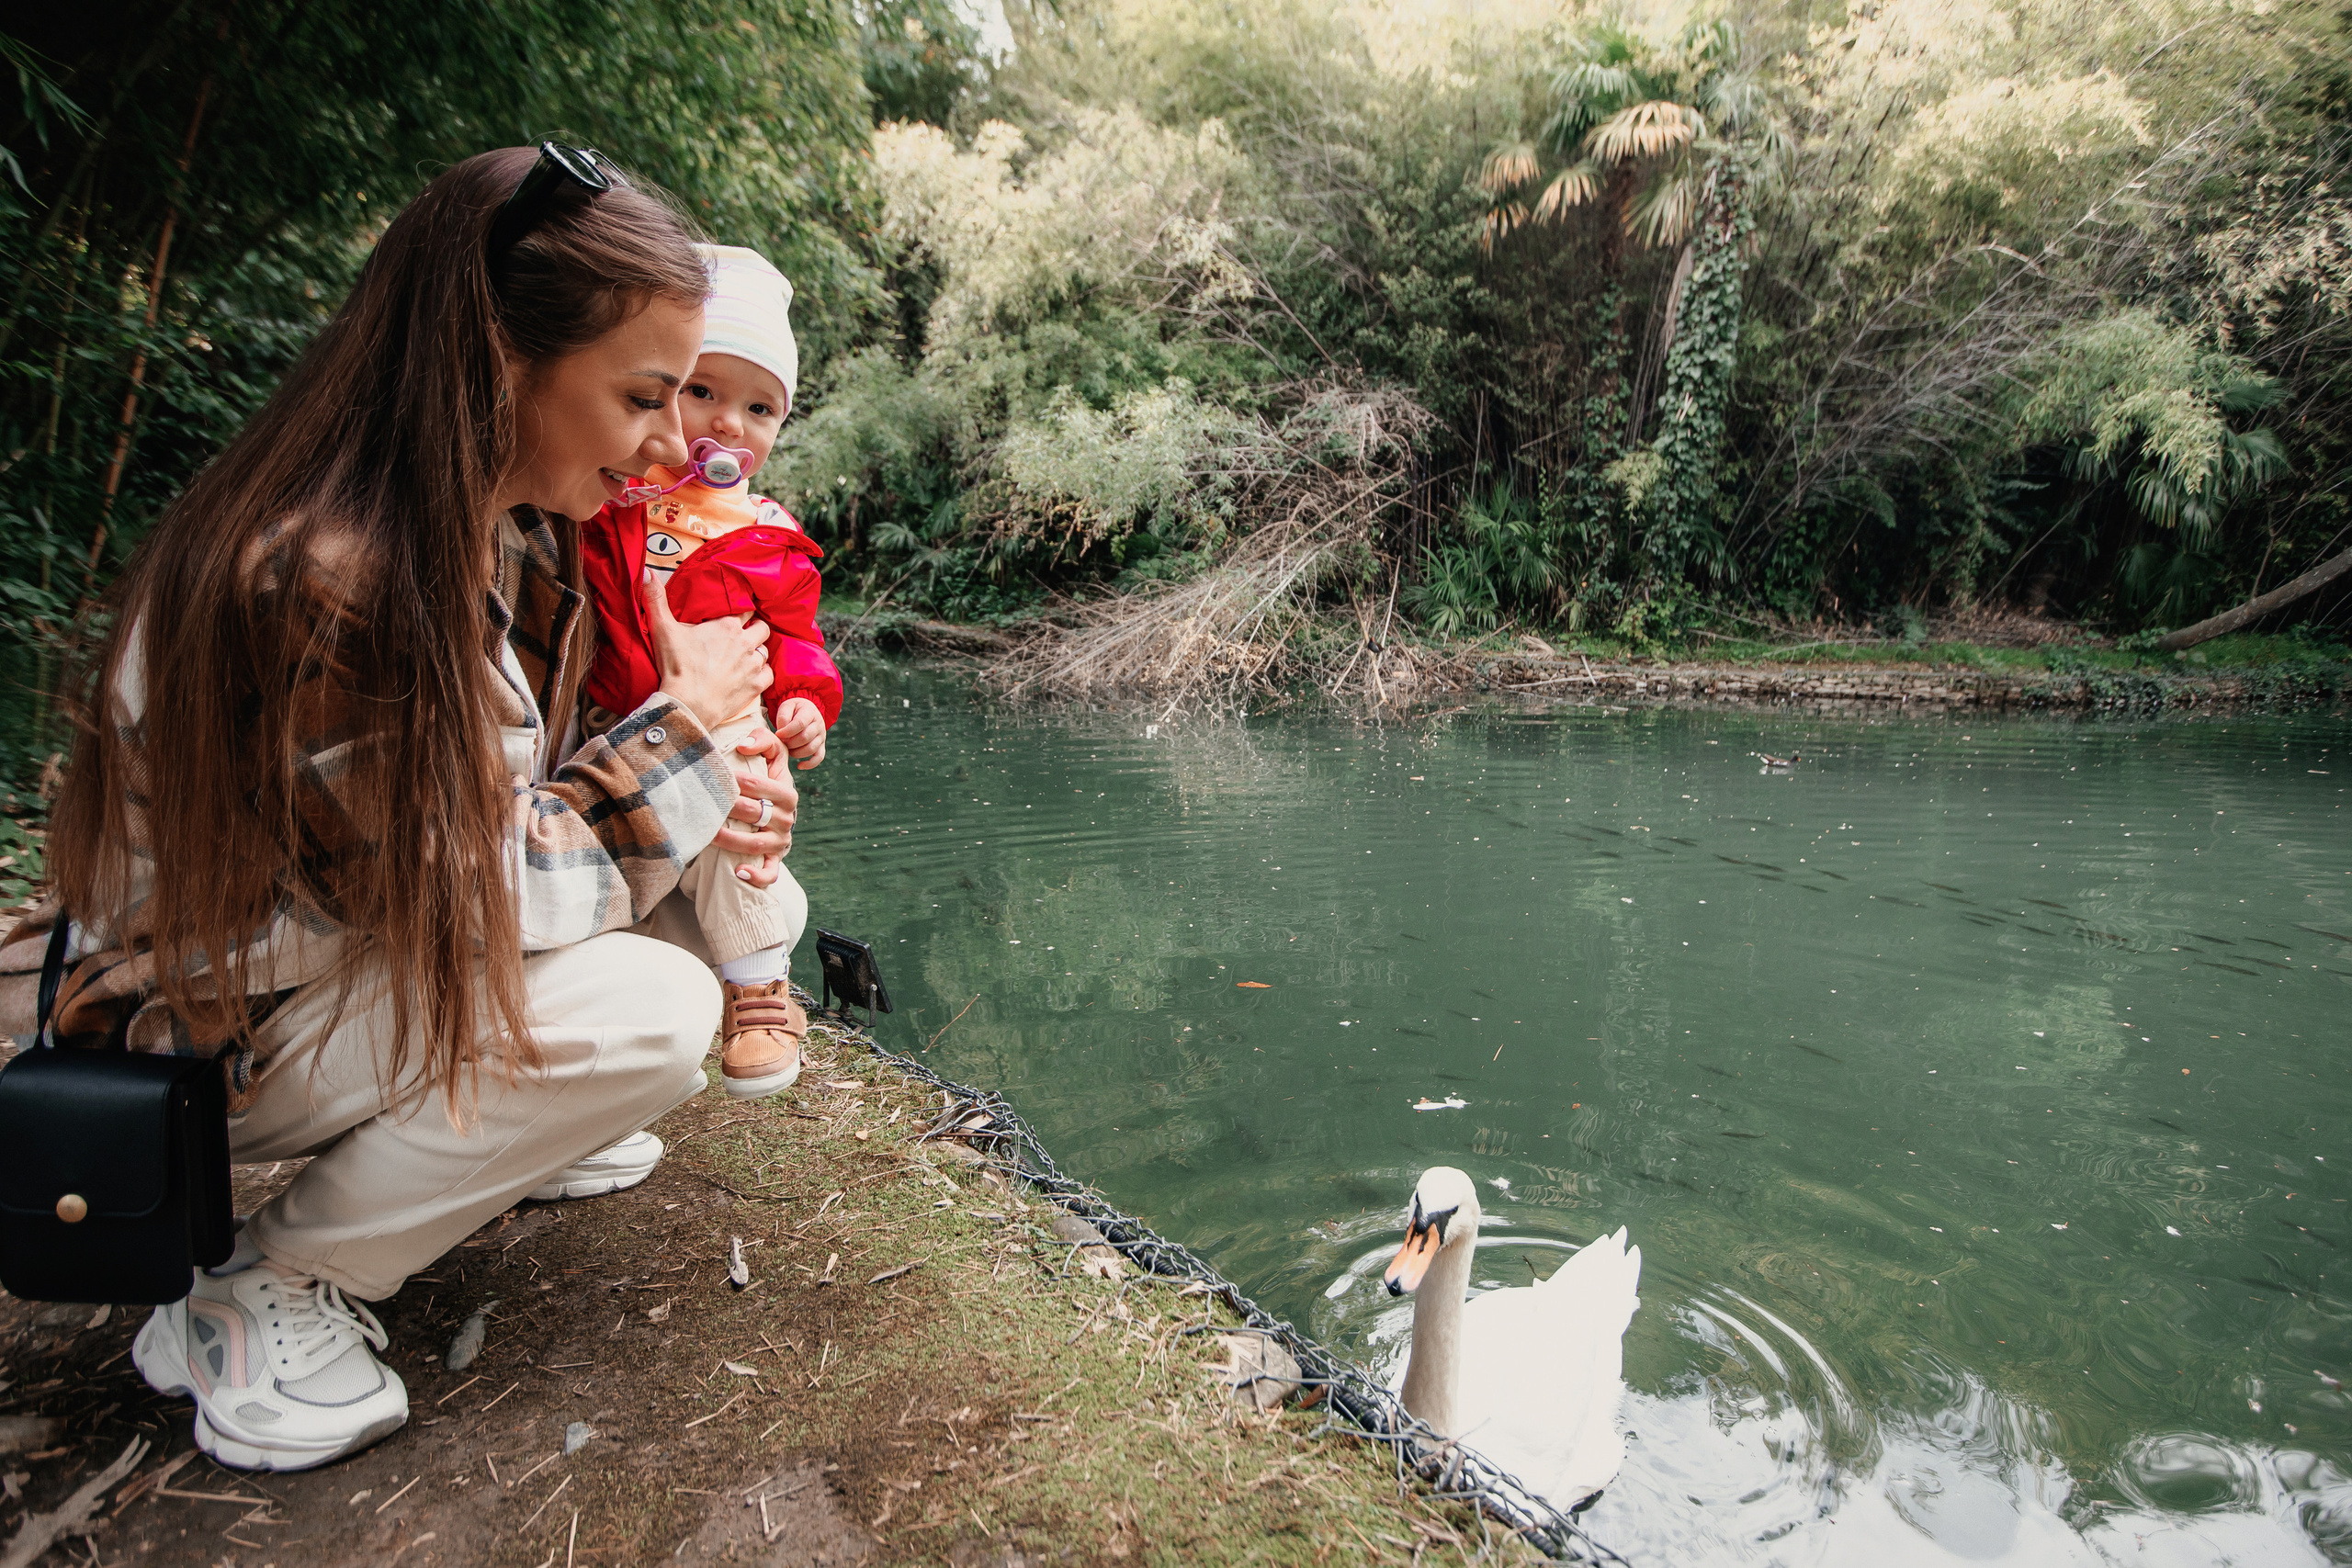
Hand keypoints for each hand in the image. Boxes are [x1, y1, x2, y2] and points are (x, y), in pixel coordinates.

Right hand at [643, 574, 770, 730]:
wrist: (687, 704)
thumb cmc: (677, 667)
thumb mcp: (663, 629)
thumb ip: (656, 600)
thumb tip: (646, 572)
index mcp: (726, 626)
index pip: (744, 609)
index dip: (740, 611)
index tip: (735, 615)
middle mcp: (744, 642)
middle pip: (761, 628)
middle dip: (754, 629)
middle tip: (742, 635)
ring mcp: (752, 665)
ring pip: (765, 651)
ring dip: (757, 651)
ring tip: (746, 655)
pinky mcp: (755, 686)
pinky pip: (769, 674)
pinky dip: (763, 673)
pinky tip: (753, 674)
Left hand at [711, 728, 796, 877]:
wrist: (776, 811)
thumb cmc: (768, 781)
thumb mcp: (773, 756)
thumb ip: (764, 740)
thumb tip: (743, 745)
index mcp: (787, 793)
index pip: (760, 785)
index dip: (736, 780)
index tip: (714, 776)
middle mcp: (787, 819)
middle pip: (754, 812)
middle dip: (728, 808)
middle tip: (705, 804)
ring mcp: (781, 842)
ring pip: (756, 843)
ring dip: (731, 839)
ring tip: (709, 834)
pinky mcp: (774, 860)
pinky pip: (769, 872)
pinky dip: (756, 875)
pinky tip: (739, 872)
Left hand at [773, 697, 827, 768]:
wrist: (805, 711)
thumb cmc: (793, 710)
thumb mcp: (787, 706)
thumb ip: (783, 716)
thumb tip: (782, 732)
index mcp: (810, 712)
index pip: (800, 723)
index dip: (787, 731)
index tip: (777, 734)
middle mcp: (819, 724)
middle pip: (805, 737)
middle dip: (790, 742)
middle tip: (781, 742)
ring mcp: (821, 736)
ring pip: (810, 749)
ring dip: (796, 752)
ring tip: (787, 749)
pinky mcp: (821, 746)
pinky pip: (819, 758)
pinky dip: (810, 764)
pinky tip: (799, 766)